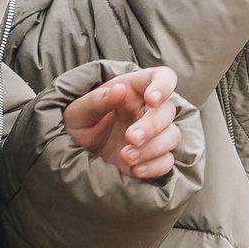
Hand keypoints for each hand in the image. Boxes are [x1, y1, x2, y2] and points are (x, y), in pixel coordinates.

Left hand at [64, 66, 182, 179]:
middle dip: (152, 126)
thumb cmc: (79, 125)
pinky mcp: (153, 159)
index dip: (163, 85)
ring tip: (125, 156)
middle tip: (130, 138)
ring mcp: (154, 135)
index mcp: (134, 89)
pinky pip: (167, 161)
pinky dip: (155, 167)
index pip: (162, 77)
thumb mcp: (79, 111)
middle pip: (168, 111)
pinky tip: (135, 170)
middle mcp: (148, 110)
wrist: (76, 155)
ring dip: (152, 148)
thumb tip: (120, 90)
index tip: (151, 99)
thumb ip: (98, 100)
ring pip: (172, 136)